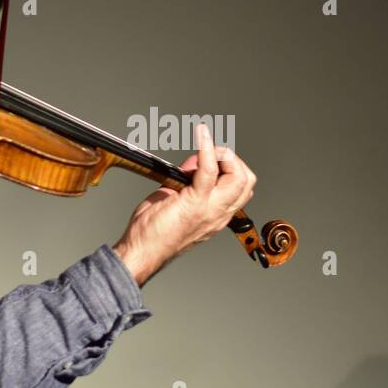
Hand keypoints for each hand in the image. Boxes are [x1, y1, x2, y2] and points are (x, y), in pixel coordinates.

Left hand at [112, 122, 256, 285]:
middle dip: (233, 160)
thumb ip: (188, 181)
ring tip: (207, 149)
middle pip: (247, 181)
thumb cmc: (153, 233)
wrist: (141, 253)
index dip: (229, 167)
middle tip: (212, 155)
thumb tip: (195, 161)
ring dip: (224, 156)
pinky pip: (209, 170)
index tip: (207, 159)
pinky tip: (201, 134)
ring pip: (239, 176)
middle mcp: (219, 214)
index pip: (241, 188)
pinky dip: (207, 148)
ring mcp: (210, 209)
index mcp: (217, 215)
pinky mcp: (194, 203)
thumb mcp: (176, 201)